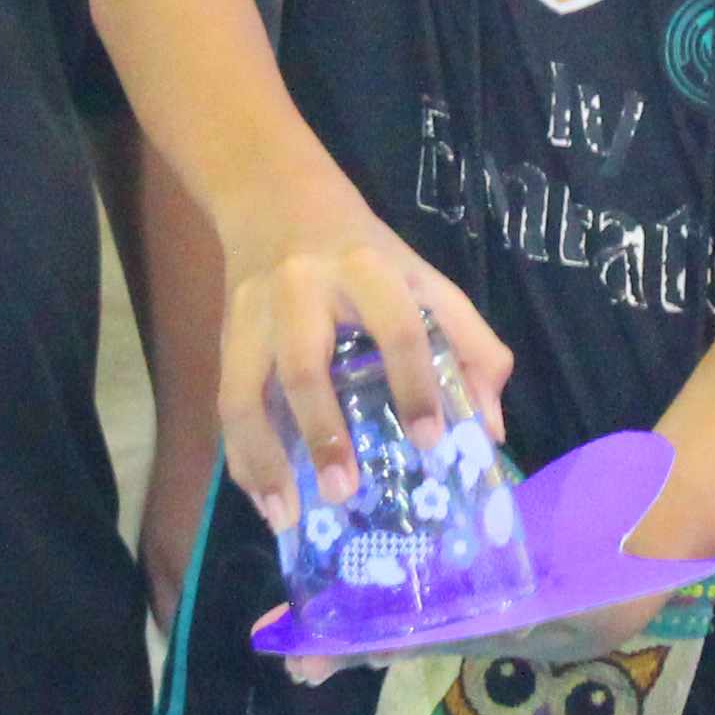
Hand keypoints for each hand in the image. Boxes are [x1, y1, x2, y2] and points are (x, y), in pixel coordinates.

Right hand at [217, 214, 514, 530]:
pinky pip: (226, 405)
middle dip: (322, 431)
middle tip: (345, 492)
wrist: (276, 200)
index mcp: (367, 269)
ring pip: (245, 391)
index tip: (430, 442)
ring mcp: (253, 315)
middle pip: (303, 365)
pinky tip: (263, 499)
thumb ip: (470, 344)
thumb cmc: (367, 256)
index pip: (396, 327)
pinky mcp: (224, 339)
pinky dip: (241, 456)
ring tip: (287, 514)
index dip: (415, 384)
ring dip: (263, 458)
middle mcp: (301, 290)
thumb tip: (490, 430)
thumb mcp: (425, 280)